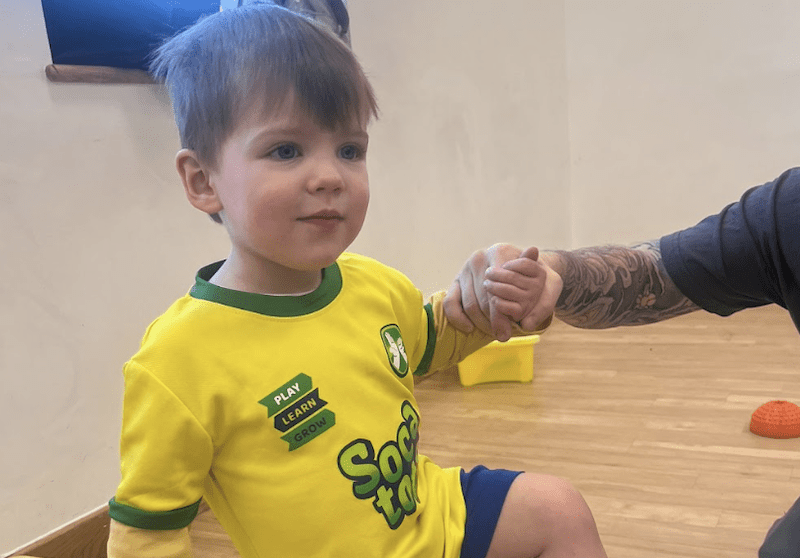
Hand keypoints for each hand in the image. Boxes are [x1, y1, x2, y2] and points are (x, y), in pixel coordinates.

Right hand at [444, 244, 560, 340]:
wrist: (517, 267)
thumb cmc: (530, 274)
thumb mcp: (539, 276)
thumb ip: (537, 285)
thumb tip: (529, 301)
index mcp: (499, 252)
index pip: (498, 288)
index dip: (501, 313)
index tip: (507, 333)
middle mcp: (479, 258)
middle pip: (484, 299)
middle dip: (493, 320)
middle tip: (502, 335)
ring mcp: (465, 269)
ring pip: (470, 304)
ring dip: (480, 322)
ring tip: (492, 332)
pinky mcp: (456, 280)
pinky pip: (450, 301)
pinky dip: (458, 317)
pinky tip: (469, 328)